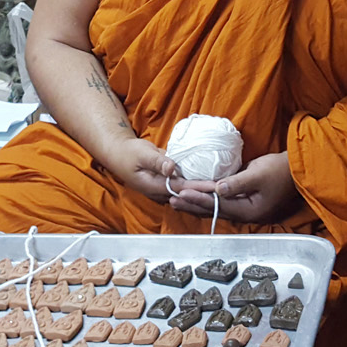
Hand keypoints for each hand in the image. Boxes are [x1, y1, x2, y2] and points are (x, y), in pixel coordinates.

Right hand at [98, 138, 213, 201]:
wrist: (120, 153)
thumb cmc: (129, 153)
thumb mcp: (142, 154)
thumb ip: (157, 161)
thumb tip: (171, 168)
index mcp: (154, 187)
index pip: (182, 188)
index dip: (199, 187)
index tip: (216, 186)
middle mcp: (161, 191)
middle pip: (188, 193)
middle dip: (206, 193)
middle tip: (226, 190)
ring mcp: (165, 187)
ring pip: (188, 191)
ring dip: (203, 189)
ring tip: (224, 188)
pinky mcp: (168, 181)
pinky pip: (185, 183)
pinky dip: (197, 181)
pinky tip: (212, 178)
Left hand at [168, 152, 297, 224]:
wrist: (297, 169)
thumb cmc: (280, 170)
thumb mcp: (258, 174)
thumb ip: (236, 183)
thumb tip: (217, 189)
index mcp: (250, 211)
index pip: (218, 206)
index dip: (198, 199)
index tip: (181, 194)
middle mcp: (246, 214)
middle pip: (214, 211)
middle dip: (192, 205)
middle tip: (171, 201)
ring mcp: (246, 209)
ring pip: (217, 208)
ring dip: (197, 204)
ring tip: (178, 201)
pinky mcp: (246, 201)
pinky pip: (223, 203)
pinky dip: (208, 199)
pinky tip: (197, 197)